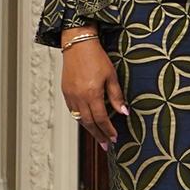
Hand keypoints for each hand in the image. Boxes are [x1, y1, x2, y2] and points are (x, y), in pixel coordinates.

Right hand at [59, 25, 127, 149]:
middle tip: (105, 145)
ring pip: (80, 118)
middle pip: (89, 123)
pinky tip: (87, 121)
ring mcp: (70, 95)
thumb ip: (116, 96)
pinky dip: (80, 118)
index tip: (114, 138)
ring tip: (98, 136)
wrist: (78, 44)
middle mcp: (79, 97)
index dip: (108, 130)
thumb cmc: (96, 57)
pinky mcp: (65, 91)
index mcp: (92, 94)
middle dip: (98, 135)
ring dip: (89, 129)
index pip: (101, 119)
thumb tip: (124, 112)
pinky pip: (73, 110)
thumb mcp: (111, 76)